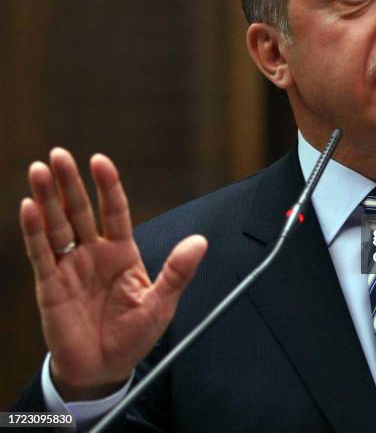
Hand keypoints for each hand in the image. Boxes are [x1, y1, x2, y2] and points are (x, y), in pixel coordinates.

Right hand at [20, 149, 206, 400]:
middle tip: (59, 154)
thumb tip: (200, 242)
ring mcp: (70, 267)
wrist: (105, 368)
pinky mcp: (50, 285)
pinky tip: (29, 207)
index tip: (100, 160)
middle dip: (70, 183)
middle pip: (81, 210)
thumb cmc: (135, 334)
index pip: (114, 210)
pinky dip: (34, 231)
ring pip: (57, 226)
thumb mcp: (162, 303)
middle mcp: (94, 253)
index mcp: (123, 252)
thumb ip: (177, 272)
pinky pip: (41, 254)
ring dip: (47, 198)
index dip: (108, 185)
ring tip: (39, 170)